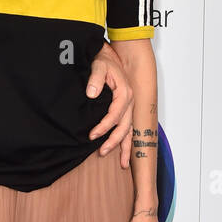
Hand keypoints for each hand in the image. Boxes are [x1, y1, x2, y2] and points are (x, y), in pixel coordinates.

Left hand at [85, 44, 133, 167]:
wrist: (109, 58)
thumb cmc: (104, 62)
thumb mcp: (98, 66)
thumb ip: (95, 79)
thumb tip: (92, 94)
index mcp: (125, 93)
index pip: (115, 115)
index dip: (104, 127)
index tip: (92, 135)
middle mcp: (130, 102)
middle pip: (125, 127)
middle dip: (114, 141)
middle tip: (102, 152)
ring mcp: (129, 108)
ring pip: (130, 131)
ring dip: (125, 147)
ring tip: (122, 164)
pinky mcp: (126, 110)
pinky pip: (128, 129)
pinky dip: (127, 142)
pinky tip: (124, 154)